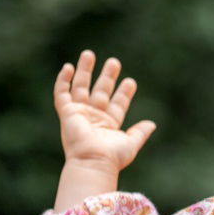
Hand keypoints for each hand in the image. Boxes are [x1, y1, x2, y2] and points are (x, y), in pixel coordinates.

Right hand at [54, 50, 154, 173]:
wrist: (93, 160)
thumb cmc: (112, 156)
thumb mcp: (131, 143)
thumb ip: (140, 133)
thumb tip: (152, 124)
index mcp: (109, 125)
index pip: (117, 104)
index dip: (123, 93)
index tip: (131, 81)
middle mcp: (93, 117)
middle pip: (100, 91)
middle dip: (107, 76)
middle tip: (114, 62)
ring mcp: (80, 114)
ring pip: (81, 87)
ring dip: (84, 71)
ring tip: (89, 53)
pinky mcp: (67, 112)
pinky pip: (61, 93)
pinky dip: (63, 80)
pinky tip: (68, 67)